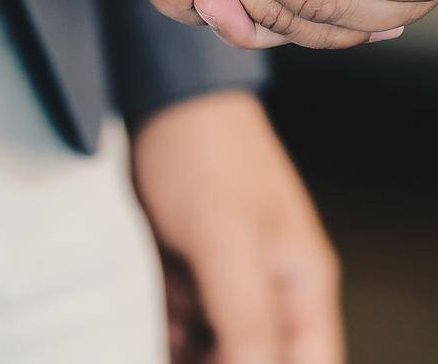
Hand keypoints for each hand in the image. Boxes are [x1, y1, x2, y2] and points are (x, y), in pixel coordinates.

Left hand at [132, 91, 342, 363]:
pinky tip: (136, 331)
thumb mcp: (227, 238)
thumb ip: (247, 316)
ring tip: (154, 336)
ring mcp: (226, 285)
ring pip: (214, 351)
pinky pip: (179, 331)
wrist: (158, 99)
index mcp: (302, 284)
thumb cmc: (205, 151)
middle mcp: (269, 291)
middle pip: (258, 359)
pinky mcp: (187, 278)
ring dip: (186, 356)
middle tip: (176, 358)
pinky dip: (161, 338)